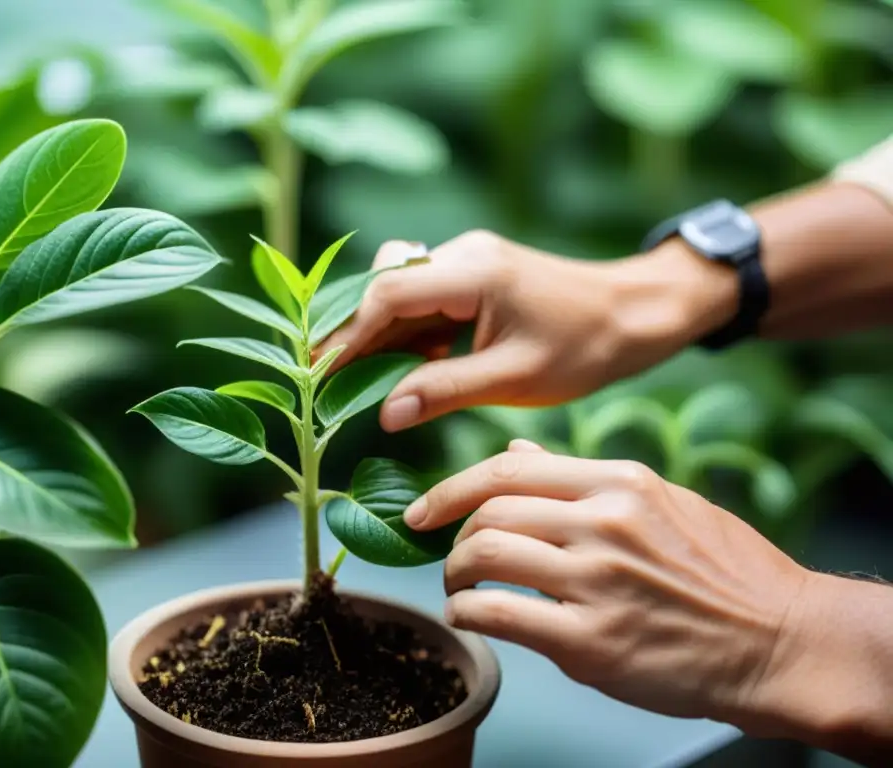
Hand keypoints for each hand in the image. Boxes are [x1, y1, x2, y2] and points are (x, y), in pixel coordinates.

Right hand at [315, 231, 736, 431]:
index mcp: (474, 272)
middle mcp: (463, 255)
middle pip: (385, 284)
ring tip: (362, 381)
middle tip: (330, 381)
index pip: (389, 292)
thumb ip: (445, 391)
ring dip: (379, 333)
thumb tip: (385, 413)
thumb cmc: (586, 347)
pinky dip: (407, 332)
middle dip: (355, 332)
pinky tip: (409, 369)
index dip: (350, 333)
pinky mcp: (474, 276)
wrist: (634, 314)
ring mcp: (468, 261)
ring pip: (400, 291)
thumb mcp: (514, 377)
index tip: (323, 373)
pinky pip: (424, 300)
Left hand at [407, 440, 819, 730]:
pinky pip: (498, 615)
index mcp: (619, 482)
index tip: (426, 508)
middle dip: (451, 535)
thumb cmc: (723, 571)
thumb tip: (517, 452)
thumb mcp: (661, 502)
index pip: (508, 469)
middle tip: (449, 557)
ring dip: (454, 575)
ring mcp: (596, 582)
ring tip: (458, 590)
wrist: (782, 641)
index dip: (452, 488)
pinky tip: (470, 618)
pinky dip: (468, 614)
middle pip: (487, 512)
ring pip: (483, 556)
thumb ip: (582, 479)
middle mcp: (603, 523)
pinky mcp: (592, 642)